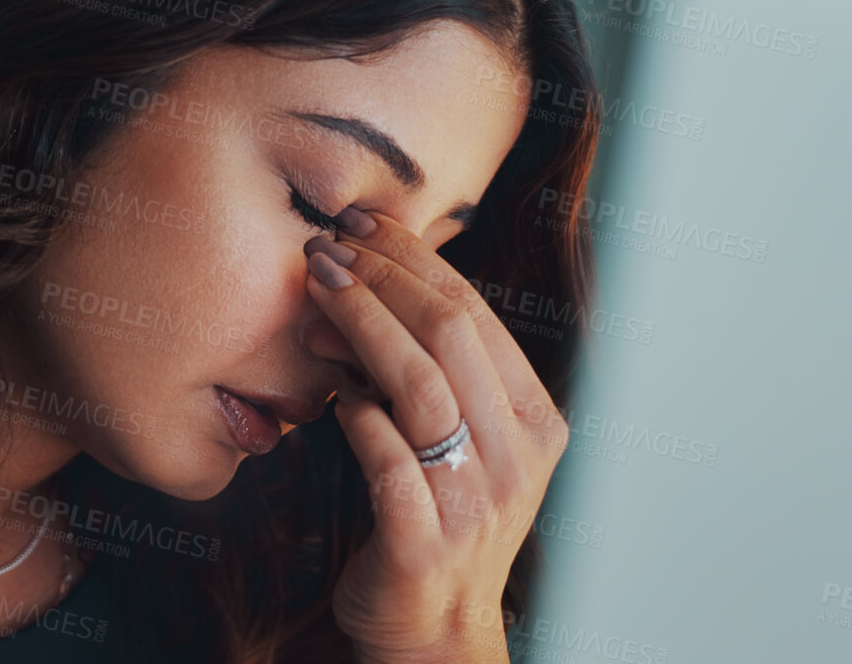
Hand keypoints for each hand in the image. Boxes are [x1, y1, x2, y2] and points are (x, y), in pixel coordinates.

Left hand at [302, 207, 569, 663]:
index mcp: (535, 422)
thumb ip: (428, 371)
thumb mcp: (455, 440)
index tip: (363, 226)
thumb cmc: (435, 518)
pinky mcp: (423, 541)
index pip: (476, 315)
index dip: (416, 260)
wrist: (431, 630)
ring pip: (420, 386)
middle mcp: (516, 459)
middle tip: (327, 249)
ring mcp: (475, 502)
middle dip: (382, 279)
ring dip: (361, 326)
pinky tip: (329, 393)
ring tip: (316, 294)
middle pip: (450, 336)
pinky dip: (355, 415)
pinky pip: (388, 458)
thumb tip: (359, 283)